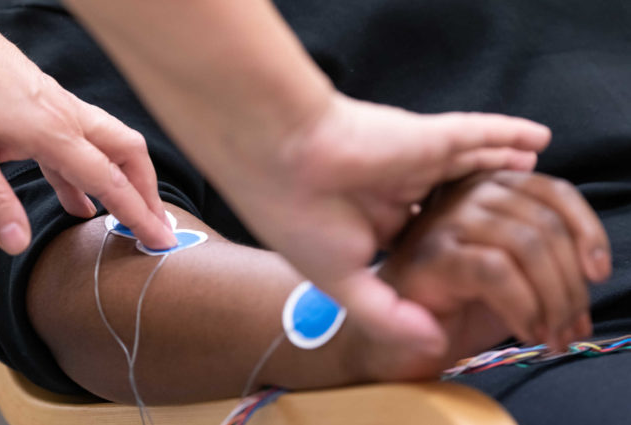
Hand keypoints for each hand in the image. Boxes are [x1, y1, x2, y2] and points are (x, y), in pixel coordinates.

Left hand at [0, 0, 175, 253]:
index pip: (111, 181)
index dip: (139, 215)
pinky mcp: (45, 105)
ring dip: (123, 179)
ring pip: (110, 144)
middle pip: (130, 153)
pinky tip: (78, 199)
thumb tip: (18, 244)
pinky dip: (89, 172)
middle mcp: (67, 117)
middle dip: (148, 191)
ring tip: (125, 215)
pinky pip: (80, 142)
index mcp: (54, 132)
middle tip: (155, 224)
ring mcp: (59, 108)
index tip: (161, 239)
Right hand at [225, 93, 553, 352]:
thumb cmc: (302, 219)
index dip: (447, 245)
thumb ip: (387, 312)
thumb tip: (434, 344)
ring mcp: (411, 159)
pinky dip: (509, 133)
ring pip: (469, 162)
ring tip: (530, 171)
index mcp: (372, 218)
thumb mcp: (342, 281)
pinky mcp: (426, 136)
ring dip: (500, 166)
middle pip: (452, 198)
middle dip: (481, 207)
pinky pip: (479, 133)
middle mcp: (395, 187)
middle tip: (516, 220)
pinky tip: (535, 138)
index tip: (475, 260)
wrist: (282, 160)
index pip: (421, 234)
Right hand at [361, 171, 610, 379]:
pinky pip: (496, 270)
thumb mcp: (514, 269)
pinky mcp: (431, 254)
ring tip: (553, 335)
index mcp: (487, 187)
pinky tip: (526, 329)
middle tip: (572, 326)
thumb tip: (593, 264)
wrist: (399, 336)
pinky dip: (523, 305)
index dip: (587, 231)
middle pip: (544, 223)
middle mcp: (465, 192)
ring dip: (553, 300)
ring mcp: (444, 220)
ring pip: (526, 244)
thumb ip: (545, 249)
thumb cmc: (457, 300)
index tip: (598, 273)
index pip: (553, 192)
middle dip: (571, 283)